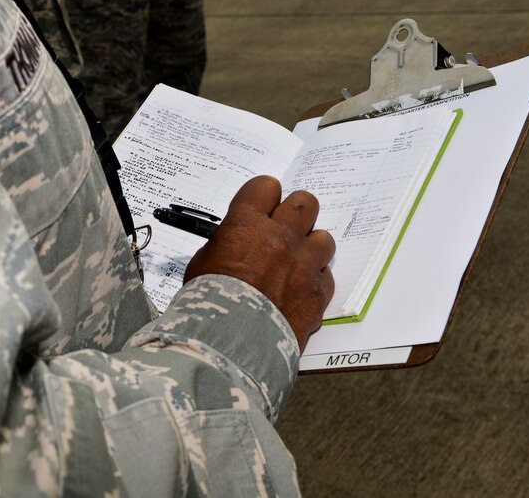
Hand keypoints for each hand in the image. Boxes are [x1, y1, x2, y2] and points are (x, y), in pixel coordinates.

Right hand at [183, 176, 334, 351]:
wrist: (229, 343)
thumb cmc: (208, 305)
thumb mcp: (202, 264)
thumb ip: (224, 245)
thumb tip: (232, 243)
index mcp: (246, 225)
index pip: (266, 186)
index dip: (263, 196)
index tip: (260, 207)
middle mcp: (280, 237)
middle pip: (304, 202)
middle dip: (295, 213)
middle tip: (284, 229)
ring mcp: (304, 264)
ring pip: (324, 237)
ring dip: (310, 247)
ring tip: (295, 263)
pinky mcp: (318, 292)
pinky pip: (326, 275)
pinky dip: (314, 281)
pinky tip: (298, 292)